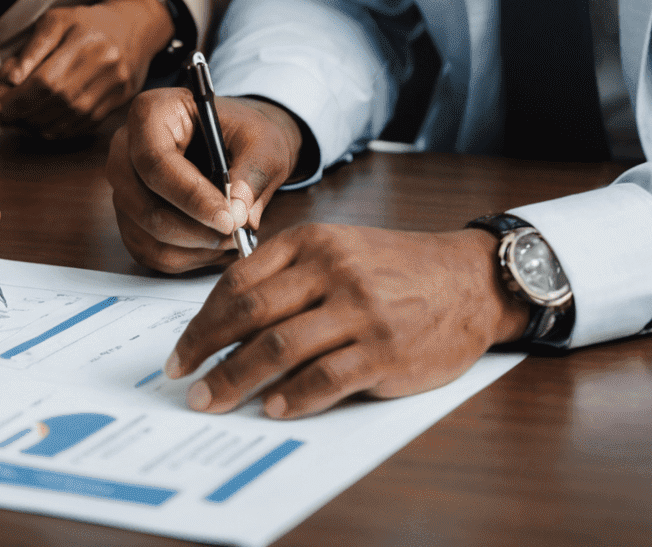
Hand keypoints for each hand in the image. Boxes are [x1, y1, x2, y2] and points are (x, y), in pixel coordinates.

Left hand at [0, 0, 173, 138]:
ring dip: (37, 127)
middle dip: (24, 115)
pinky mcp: (119, 103)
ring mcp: (115, 88)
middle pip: (56, 104)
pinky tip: (42, 123)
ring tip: (20, 120)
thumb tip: (10, 82)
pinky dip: (57, 130)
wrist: (133, 28)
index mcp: (85, 41)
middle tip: (5, 116)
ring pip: (69, 120)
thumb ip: (31, 49)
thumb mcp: (56, 20)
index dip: (18, 100)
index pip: (45, 81)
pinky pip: (82, 127)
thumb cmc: (87, 23)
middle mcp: (105, 66)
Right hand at [108, 88, 301, 271]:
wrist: (237, 143)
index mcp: (152, 112)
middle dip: (194, 229)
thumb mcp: (264, 143)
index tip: (229, 219)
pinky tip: (215, 243)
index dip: (191, 195)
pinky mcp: (129, 216)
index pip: (156, 161)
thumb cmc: (246, 135)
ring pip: (147, 234)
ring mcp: (123, 185)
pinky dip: (186, 257)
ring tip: (233, 237)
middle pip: (144, 204)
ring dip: (194, 246)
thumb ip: (253, 173)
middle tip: (237, 234)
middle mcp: (125, 148)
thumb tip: (238, 212)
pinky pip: (149, 251)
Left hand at [163, 225, 528, 418]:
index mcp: (313, 242)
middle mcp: (332, 271)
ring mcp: (359, 311)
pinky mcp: (385, 350)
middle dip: (207, 350)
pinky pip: (327, 378)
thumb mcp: (340, 248)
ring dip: (238, 379)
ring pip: (281, 347)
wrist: (467, 279)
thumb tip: (230, 322)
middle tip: (184, 378)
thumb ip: (290, 275)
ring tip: (213, 399)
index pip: (240, 280)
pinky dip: (294, 397)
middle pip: (251, 314)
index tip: (183, 347)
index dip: (204, 318)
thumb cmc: (396, 268)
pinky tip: (274, 409)